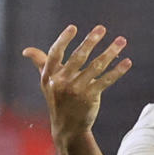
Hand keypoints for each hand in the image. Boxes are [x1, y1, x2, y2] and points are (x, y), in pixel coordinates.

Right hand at [23, 25, 131, 139]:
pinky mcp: (90, 97)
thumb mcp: (47, 83)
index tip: (73, 28)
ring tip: (121, 41)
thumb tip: (26, 51)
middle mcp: (62, 82)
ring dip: (110, 52)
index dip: (63, 40)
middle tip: (101, 28)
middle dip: (90, 41)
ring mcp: (76, 90)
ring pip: (96, 66)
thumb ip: (41, 63)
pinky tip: (127, 62)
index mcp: (50, 76)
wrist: (67, 127)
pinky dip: (118, 71)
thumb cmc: (58, 100)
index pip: (55, 54)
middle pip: (78, 57)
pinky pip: (106, 80)